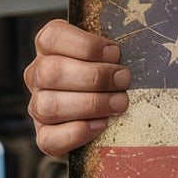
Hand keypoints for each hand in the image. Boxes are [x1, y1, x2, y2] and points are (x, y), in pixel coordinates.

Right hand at [24, 19, 130, 158]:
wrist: (110, 120)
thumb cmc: (114, 76)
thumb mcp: (113, 56)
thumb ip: (114, 49)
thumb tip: (139, 48)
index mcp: (51, 49)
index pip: (52, 37)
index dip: (85, 45)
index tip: (115, 53)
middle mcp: (38, 76)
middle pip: (51, 72)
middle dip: (95, 77)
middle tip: (124, 80)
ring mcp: (38, 107)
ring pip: (48, 106)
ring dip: (90, 104)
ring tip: (119, 103)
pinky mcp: (45, 137)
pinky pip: (50, 139)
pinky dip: (78, 133)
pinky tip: (102, 125)